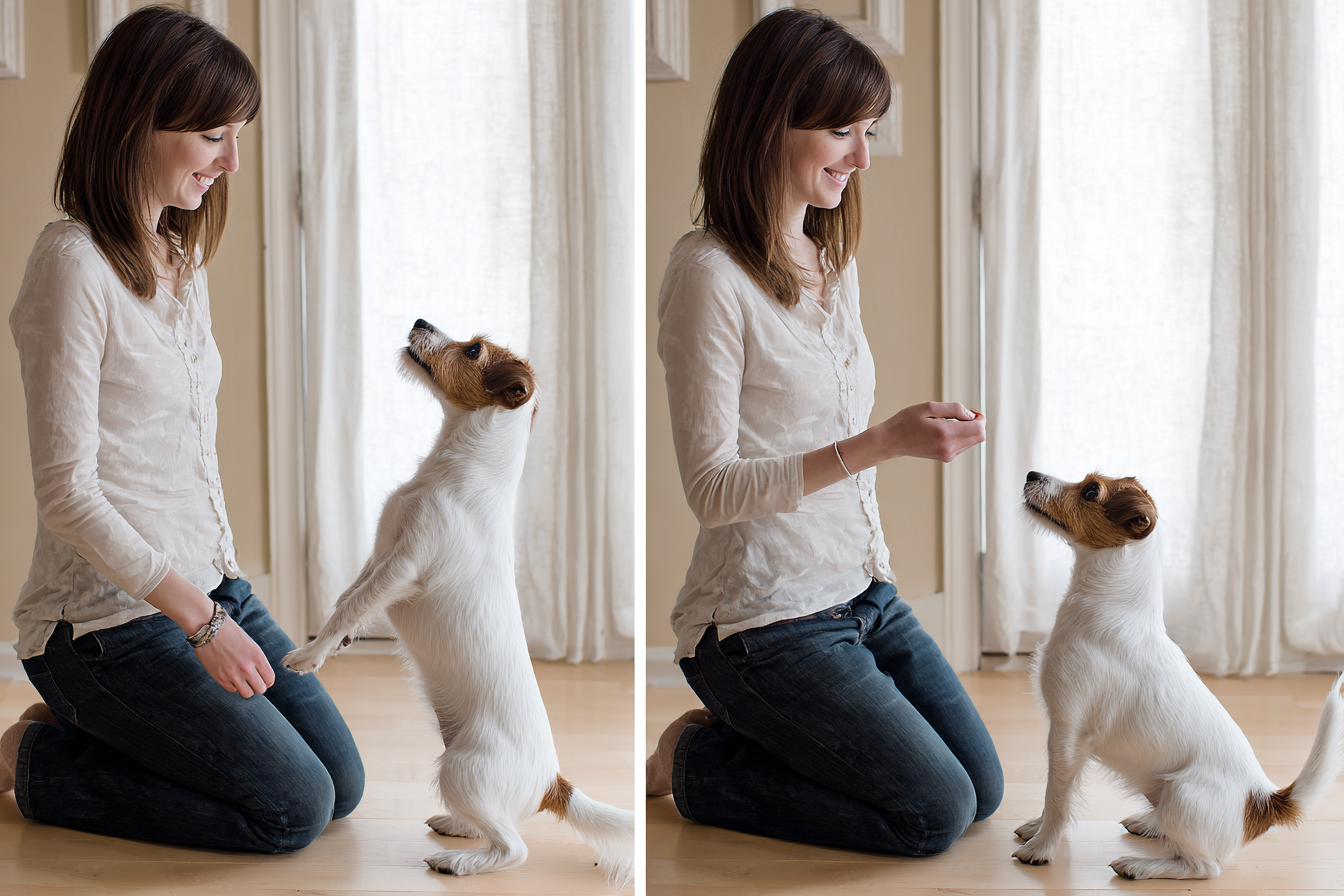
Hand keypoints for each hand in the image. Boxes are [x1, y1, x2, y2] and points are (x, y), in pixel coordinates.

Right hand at [193, 614, 275, 697]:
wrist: (209, 629)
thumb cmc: (231, 634)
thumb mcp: (251, 645)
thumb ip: (258, 661)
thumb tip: (262, 676)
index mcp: (257, 656)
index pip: (270, 679)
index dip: (268, 680)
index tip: (264, 678)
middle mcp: (246, 667)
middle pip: (260, 689)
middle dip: (258, 686)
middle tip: (254, 681)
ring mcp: (232, 674)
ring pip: (247, 694)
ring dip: (246, 688)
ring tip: (243, 681)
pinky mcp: (219, 677)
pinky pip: (232, 690)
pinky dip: (233, 686)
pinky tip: (231, 677)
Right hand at [801, 401, 984, 495]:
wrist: (890, 442)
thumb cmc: (905, 422)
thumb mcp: (928, 407)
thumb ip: (953, 409)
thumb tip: (971, 415)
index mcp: (946, 433)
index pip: (979, 429)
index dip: (979, 417)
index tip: (969, 411)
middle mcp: (949, 447)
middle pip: (979, 436)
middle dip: (976, 423)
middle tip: (962, 414)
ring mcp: (948, 455)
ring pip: (972, 441)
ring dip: (967, 429)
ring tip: (948, 421)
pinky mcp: (945, 457)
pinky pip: (963, 445)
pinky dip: (960, 435)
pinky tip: (945, 429)